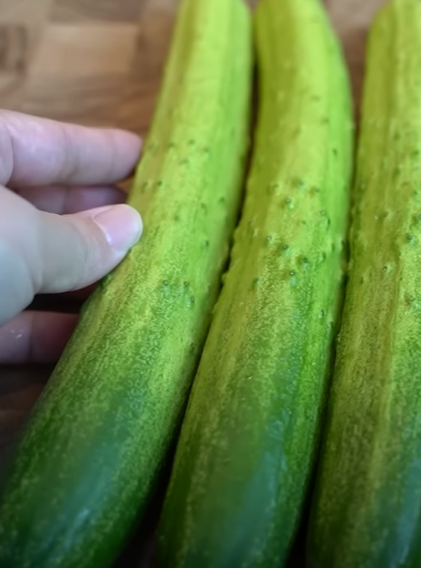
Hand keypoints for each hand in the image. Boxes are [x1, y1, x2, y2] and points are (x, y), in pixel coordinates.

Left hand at [0, 110, 142, 364]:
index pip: (39, 142)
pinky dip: (45, 332)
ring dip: (79, 284)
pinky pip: (6, 321)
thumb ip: (77, 237)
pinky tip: (92, 338)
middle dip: (93, 220)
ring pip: (23, 269)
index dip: (96, 150)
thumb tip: (130, 227)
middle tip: (153, 226)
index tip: (146, 156)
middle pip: (33, 207)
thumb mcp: (17, 238)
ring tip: (141, 285)